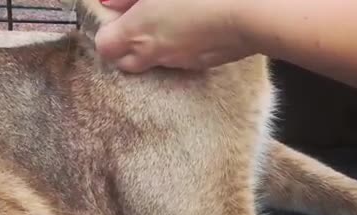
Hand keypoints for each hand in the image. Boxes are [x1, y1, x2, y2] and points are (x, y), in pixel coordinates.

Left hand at [95, 0, 255, 72]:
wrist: (252, 13)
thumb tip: (108, 0)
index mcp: (138, 31)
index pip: (104, 47)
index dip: (107, 32)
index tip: (118, 15)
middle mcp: (154, 53)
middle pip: (123, 63)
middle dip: (124, 46)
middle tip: (138, 21)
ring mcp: (179, 62)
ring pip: (152, 62)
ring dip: (152, 46)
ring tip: (170, 20)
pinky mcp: (200, 65)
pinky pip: (178, 60)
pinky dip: (178, 48)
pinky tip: (193, 28)